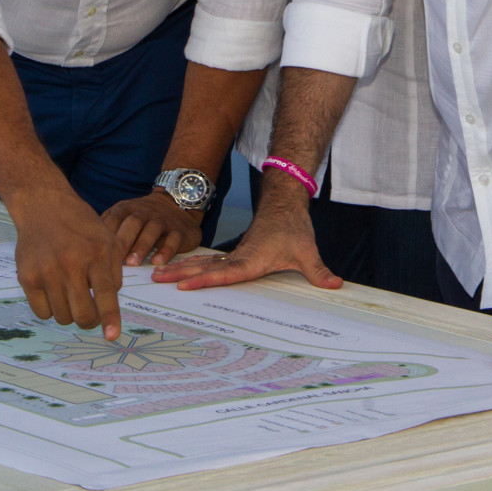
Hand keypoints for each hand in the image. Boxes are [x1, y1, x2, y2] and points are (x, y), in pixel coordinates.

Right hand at [13, 196, 125, 337]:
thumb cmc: (80, 225)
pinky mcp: (27, 277)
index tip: (112, 336)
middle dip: (89, 320)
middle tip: (89, 313)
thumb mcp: (108, 239)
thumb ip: (114, 272)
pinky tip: (53, 291)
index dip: (110, 319)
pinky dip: (50, 309)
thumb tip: (110, 306)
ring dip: (69, 313)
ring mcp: (47, 271)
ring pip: (63, 317)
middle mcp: (71, 263)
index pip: (106, 295)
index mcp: (96, 253)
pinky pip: (42, 313)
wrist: (43, 206)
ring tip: (69, 292)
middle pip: (83, 314)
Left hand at [99, 192, 204, 266]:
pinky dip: (166, 250)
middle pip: (133, 223)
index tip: (95, 251)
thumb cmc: (144, 216)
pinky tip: (158, 262)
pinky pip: (173, 239)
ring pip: (152, 230)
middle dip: (123, 240)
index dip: (106, 234)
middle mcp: (145, 212)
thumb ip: (108, 225)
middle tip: (113, 259)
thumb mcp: (124, 215)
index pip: (114, 220)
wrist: (177, 203)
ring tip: (133, 262)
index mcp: (127, 209)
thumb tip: (85, 245)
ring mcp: (163, 220)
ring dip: (142, 246)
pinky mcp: (178, 230)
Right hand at [154, 170, 341, 290]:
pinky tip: (175, 272)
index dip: (205, 280)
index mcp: (251, 260)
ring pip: (201, 263)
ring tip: (156, 274)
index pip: (225, 273)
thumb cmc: (294, 229)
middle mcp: (238, 258)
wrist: (285, 204)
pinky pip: (207, 261)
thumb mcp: (307, 252)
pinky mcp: (234, 254)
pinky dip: (190, 267)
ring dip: (180, 269)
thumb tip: (335, 284)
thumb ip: (318, 271)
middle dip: (180, 274)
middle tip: (156, 278)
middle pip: (204, 267)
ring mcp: (233, 255)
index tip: (184, 286)